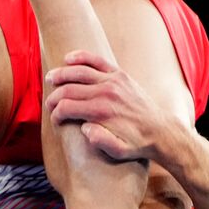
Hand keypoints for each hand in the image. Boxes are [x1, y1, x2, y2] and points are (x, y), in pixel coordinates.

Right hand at [45, 49, 181, 162]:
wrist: (160, 131)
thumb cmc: (136, 143)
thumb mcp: (119, 151)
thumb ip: (101, 141)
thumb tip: (84, 128)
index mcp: (102, 112)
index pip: (67, 107)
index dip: (56, 113)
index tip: (54, 119)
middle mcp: (106, 93)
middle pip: (69, 89)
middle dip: (55, 97)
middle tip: (49, 104)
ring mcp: (113, 80)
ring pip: (79, 72)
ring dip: (61, 74)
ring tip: (51, 78)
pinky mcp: (120, 74)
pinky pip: (96, 61)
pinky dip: (81, 57)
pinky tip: (68, 59)